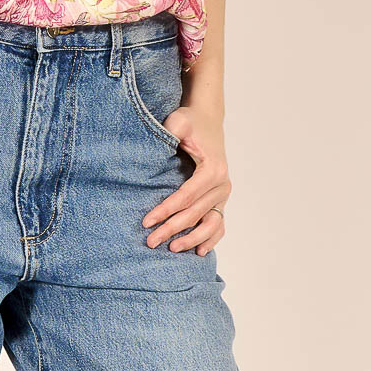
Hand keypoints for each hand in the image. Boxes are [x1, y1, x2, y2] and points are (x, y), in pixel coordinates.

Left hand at [141, 104, 231, 255]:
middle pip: (194, 213)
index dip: (165, 211)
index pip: (185, 197)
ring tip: (172, 248)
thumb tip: (159, 143)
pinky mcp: (221, 198)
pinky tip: (199, 252)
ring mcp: (223, 193)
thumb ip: (171, 130)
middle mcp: (222, 184)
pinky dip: (211, 239)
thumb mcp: (180, 121)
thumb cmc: (191, 121)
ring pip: (210, 224)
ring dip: (192, 239)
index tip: (147, 221)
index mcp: (213, 169)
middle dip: (172, 229)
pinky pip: (219, 224)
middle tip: (151, 241)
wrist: (208, 119)